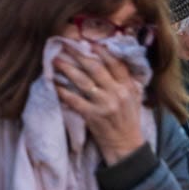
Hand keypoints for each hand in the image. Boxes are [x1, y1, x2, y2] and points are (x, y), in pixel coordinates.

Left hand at [53, 44, 144, 163]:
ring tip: (55, 60)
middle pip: (96, 68)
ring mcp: (104, 104)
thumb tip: (115, 59)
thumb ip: (127, 79)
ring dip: (67, 69)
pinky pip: (74, 100)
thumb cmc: (129, 120)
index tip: (88, 42)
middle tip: (65, 46)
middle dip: (79, 55)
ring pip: (83, 81)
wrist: (126, 146)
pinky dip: (63, 92)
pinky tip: (53, 84)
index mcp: (128, 86)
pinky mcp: (92, 116)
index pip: (115, 63)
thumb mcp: (135, 97)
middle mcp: (117, 93)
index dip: (101, 51)